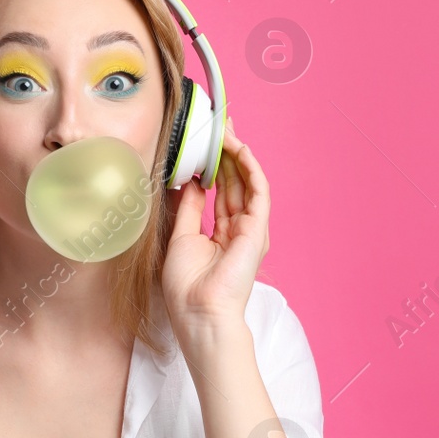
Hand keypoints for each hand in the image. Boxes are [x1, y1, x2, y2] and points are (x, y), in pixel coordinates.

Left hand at [161, 118, 269, 336]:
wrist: (199, 312)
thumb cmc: (187, 286)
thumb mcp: (180, 236)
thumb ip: (188, 207)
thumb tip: (190, 181)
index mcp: (222, 234)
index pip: (221, 191)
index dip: (215, 165)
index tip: (206, 143)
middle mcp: (239, 229)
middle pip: (236, 182)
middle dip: (228, 153)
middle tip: (219, 125)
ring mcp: (250, 229)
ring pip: (248, 182)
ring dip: (238, 154)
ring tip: (226, 130)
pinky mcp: (257, 229)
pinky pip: (258, 191)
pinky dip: (250, 168)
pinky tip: (239, 149)